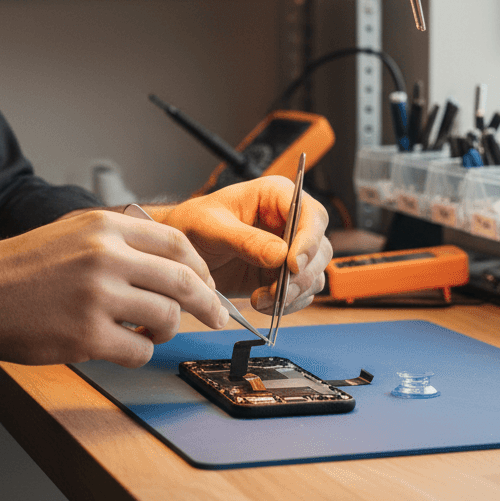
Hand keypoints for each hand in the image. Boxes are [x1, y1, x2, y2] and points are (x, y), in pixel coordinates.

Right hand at [0, 210, 227, 367]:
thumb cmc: (20, 268)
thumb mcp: (71, 231)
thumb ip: (119, 238)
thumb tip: (171, 259)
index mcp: (105, 227)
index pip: (177, 243)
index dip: (201, 267)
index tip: (209, 284)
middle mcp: (106, 256)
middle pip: (184, 280)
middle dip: (209, 303)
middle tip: (218, 318)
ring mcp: (98, 296)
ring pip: (167, 317)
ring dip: (167, 330)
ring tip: (150, 331)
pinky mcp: (87, 335)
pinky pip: (139, 349)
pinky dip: (140, 352)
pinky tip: (123, 346)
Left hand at [151, 177, 332, 313]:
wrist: (179, 252)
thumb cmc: (191, 225)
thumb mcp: (210, 227)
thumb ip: (244, 240)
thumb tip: (280, 255)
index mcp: (275, 196)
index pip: (311, 214)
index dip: (309, 239)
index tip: (292, 264)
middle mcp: (288, 221)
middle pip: (320, 248)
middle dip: (301, 275)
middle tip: (277, 291)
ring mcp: (288, 250)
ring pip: (314, 274)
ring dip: (293, 293)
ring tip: (261, 300)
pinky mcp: (281, 275)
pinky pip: (300, 293)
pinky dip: (286, 304)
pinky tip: (262, 303)